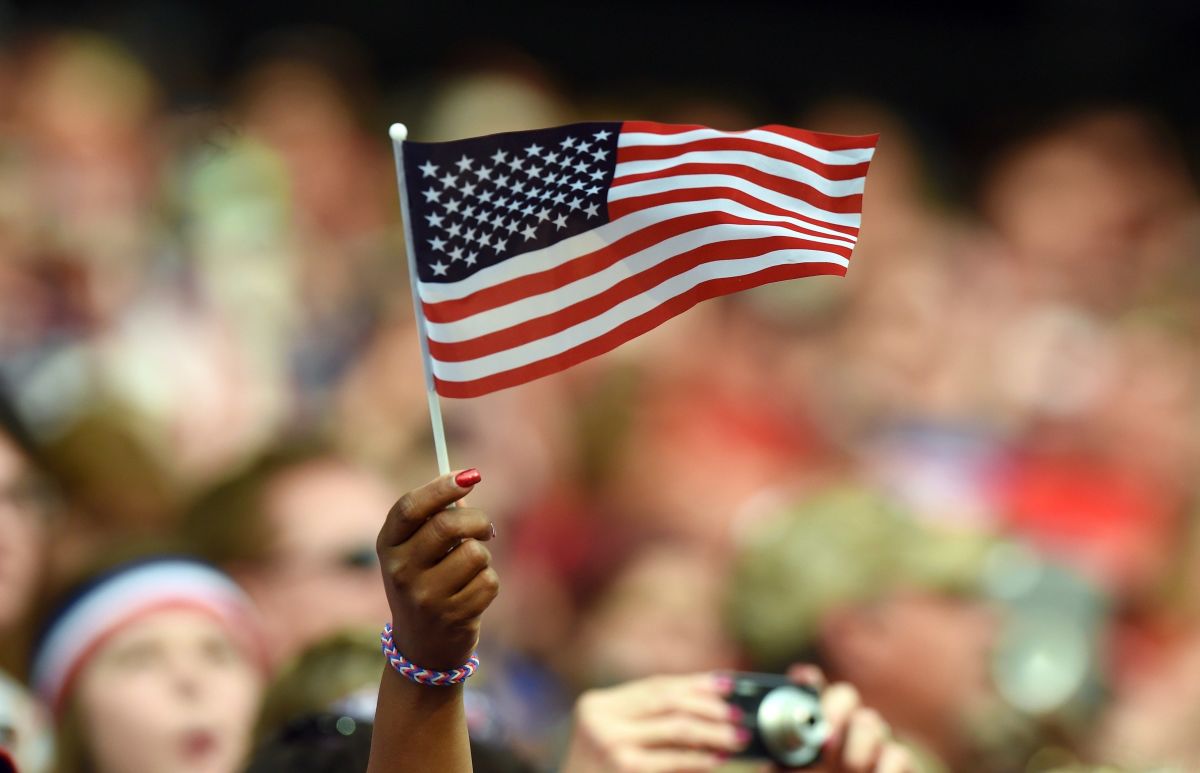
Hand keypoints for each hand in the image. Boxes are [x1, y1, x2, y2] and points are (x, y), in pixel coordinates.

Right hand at [375, 470, 496, 671]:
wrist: (422, 647)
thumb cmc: (424, 582)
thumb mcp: (415, 551)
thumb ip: (435, 518)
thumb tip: (466, 479)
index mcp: (388, 546)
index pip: (410, 507)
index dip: (441, 487)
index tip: (470, 475)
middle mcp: (401, 571)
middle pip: (448, 525)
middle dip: (477, 520)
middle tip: (485, 528)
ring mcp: (425, 597)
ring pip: (476, 553)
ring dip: (483, 557)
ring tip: (470, 570)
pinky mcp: (452, 616)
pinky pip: (489, 581)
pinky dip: (488, 583)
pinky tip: (471, 595)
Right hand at [562, 673, 746, 772]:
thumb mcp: (613, 739)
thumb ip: (647, 720)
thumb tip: (706, 703)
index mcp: (596, 704)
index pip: (654, 685)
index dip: (694, 682)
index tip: (726, 682)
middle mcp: (600, 718)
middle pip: (667, 700)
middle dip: (709, 705)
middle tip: (738, 713)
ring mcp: (611, 744)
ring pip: (677, 726)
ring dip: (713, 731)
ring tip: (737, 737)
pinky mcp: (626, 768)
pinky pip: (674, 759)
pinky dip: (700, 758)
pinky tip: (718, 759)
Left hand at [779, 665, 912, 772]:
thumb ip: (777, 765)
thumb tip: (762, 753)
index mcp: (810, 727)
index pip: (810, 688)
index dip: (806, 680)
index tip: (801, 680)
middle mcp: (842, 729)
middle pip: (846, 695)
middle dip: (835, 710)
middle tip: (825, 740)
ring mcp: (871, 746)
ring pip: (871, 722)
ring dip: (857, 748)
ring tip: (848, 770)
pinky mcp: (897, 766)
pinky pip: (898, 755)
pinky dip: (885, 768)